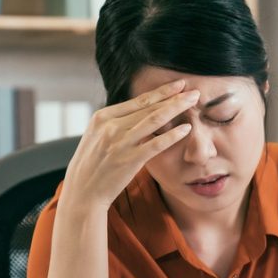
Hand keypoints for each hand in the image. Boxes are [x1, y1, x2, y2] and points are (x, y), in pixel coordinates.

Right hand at [61, 80, 198, 209]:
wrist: (83, 192)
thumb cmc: (92, 165)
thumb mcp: (97, 137)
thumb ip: (116, 123)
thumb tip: (139, 112)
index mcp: (102, 117)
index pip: (138, 100)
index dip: (162, 91)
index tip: (179, 85)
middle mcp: (111, 126)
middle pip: (149, 107)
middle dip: (174, 97)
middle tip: (194, 91)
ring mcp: (120, 142)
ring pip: (155, 119)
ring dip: (177, 108)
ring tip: (194, 102)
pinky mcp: (130, 160)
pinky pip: (157, 143)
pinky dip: (173, 134)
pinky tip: (187, 128)